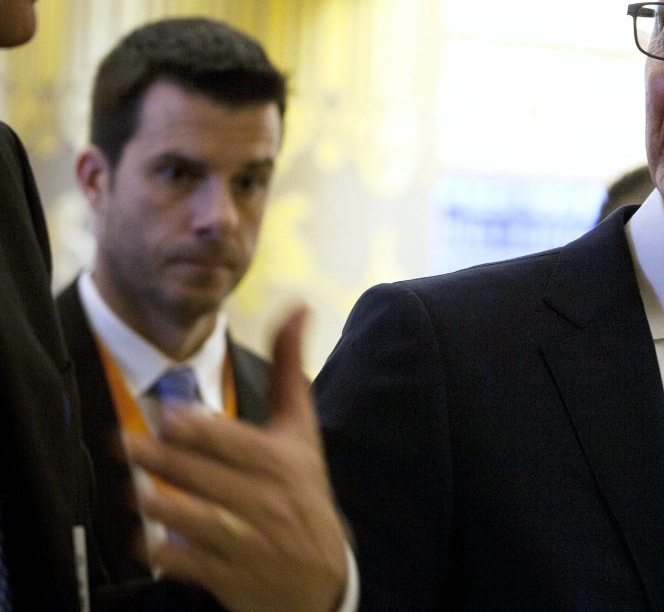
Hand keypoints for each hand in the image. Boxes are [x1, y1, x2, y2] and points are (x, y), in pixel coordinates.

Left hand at [126, 307, 348, 611]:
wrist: (322, 576)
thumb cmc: (303, 492)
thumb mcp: (302, 431)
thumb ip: (291, 368)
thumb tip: (299, 305)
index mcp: (282, 460)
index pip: (229, 439)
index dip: (192, 426)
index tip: (166, 414)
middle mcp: (264, 499)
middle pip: (199, 474)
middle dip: (156, 458)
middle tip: (122, 443)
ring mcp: (246, 540)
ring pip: (188, 516)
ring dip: (153, 502)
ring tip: (131, 489)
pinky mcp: (226, 575)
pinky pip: (183, 561)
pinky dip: (160, 549)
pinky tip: (143, 537)